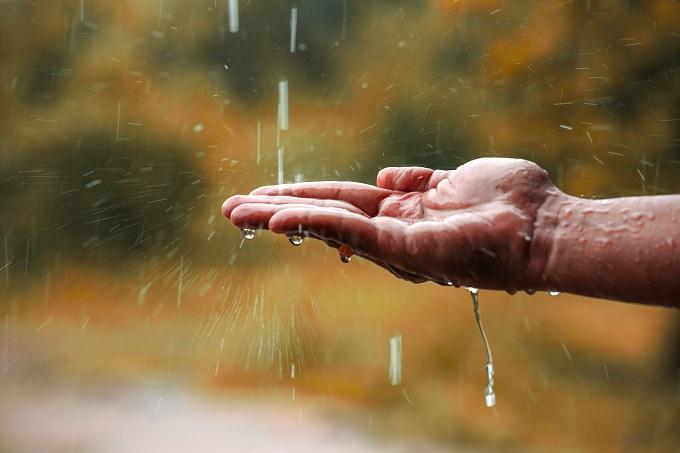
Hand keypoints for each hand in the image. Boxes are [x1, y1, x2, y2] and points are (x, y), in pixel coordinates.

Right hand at [222, 158, 557, 291]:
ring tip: (236, 213)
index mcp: (404, 214)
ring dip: (280, 218)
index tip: (265, 195)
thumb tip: (386, 176)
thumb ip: (419, 180)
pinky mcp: (406, 250)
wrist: (547, 228)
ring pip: (328, 227)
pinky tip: (278, 221)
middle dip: (276, 212)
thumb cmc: (513, 203)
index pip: (342, 203)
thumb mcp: (460, 181)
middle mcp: (394, 232)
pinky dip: (315, 227)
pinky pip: (353, 235)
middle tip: (229, 210)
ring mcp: (397, 244)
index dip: (303, 196)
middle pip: (325, 216)